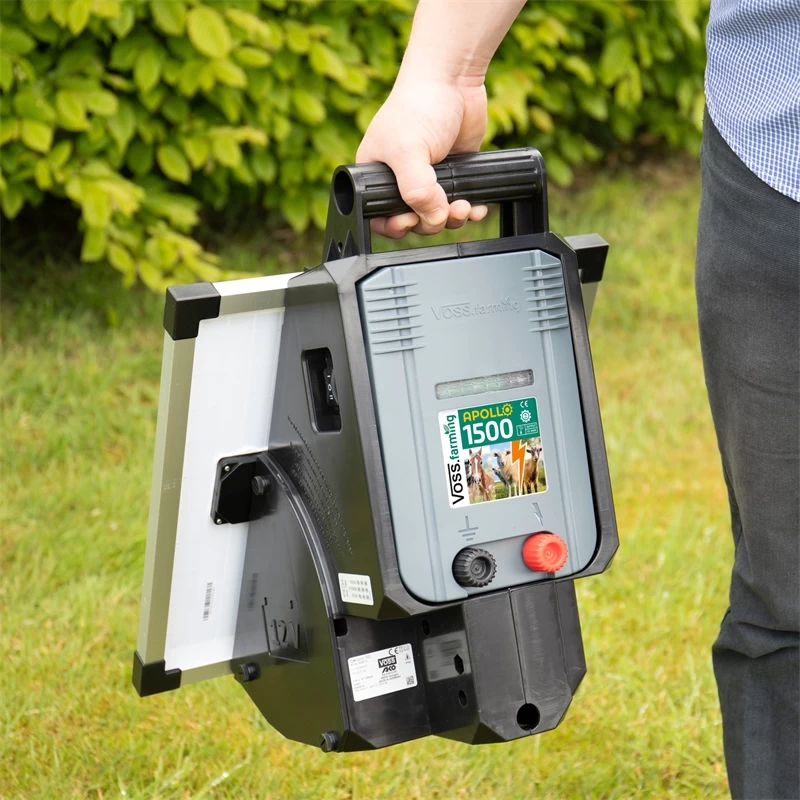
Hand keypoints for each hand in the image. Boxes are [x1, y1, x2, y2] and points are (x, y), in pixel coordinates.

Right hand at [356, 76, 489, 237]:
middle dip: (430, 222)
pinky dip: (468, 210)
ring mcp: (428, 176)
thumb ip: (417, 190)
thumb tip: (433, 219)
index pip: (380, 215)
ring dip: (452, 218)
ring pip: (438, 215)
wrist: (454, 79)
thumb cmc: (419, 105)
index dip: (395, 225)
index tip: (411, 221)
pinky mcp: (453, 173)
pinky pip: (459, 202)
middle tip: (442, 213)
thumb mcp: (409, 152)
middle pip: (413, 220)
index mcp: (377, 174)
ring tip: (463, 208)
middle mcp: (400, 178)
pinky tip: (475, 207)